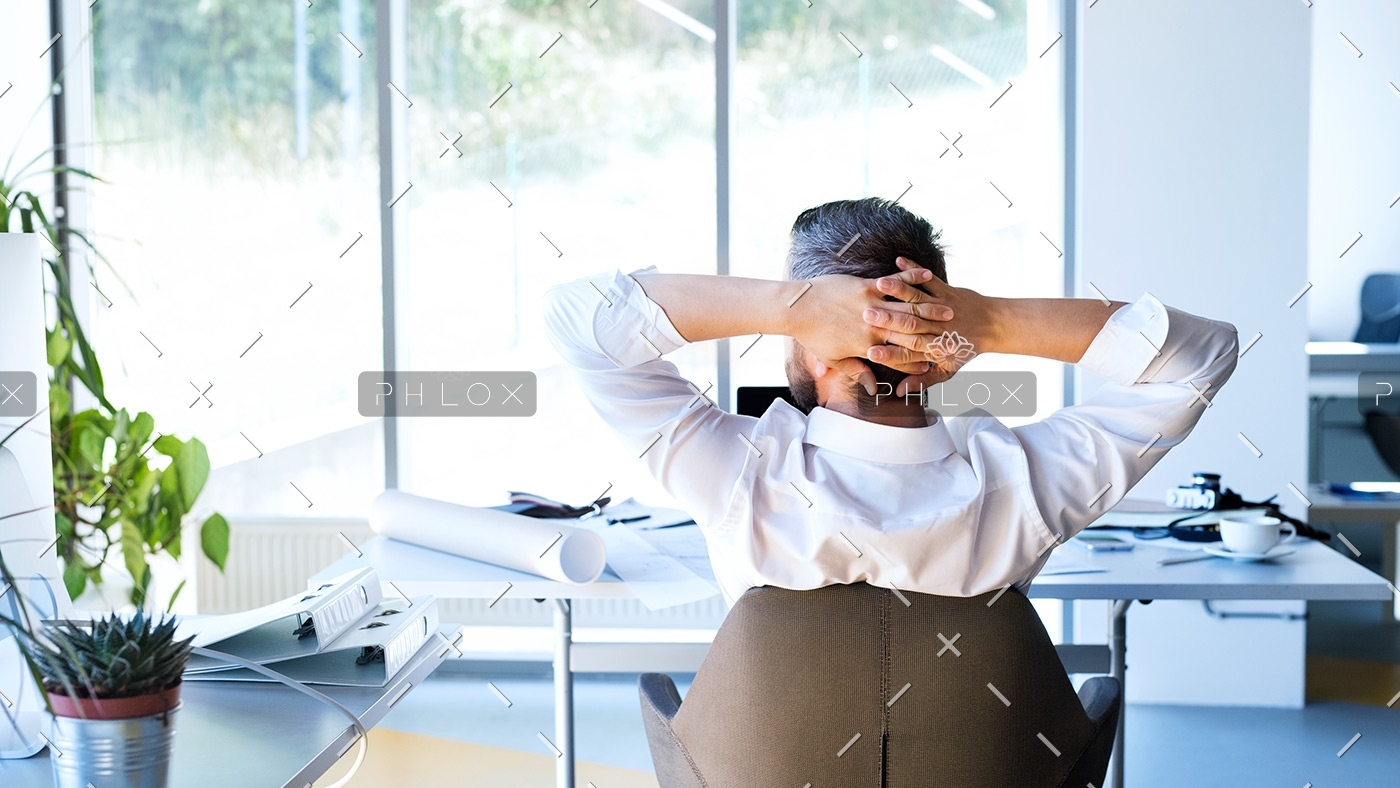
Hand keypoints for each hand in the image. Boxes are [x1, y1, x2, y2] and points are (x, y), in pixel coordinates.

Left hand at [789, 267, 955, 393]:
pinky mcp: (866, 286)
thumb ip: (856, 371)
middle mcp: (874, 327)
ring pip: (908, 307)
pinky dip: (912, 277)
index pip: (901, 357)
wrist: (797, 307)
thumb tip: (873, 387)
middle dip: (935, 335)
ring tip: (949, 310)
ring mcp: (872, 304)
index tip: (936, 363)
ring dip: (931, 308)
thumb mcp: (833, 358)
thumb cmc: (813, 334)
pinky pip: (895, 282)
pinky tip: (927, 275)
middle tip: (954, 337)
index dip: (920, 361)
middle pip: (911, 332)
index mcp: (867, 346)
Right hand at [861, 257, 999, 396]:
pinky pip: (929, 279)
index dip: (890, 354)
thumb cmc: (966, 348)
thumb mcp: (947, 370)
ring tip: (879, 285)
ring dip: (898, 291)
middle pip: (910, 325)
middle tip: (865, 316)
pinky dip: (914, 270)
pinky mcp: (947, 291)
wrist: (994, 326)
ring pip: (917, 299)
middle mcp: (937, 328)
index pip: (909, 354)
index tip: (871, 353)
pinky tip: (898, 261)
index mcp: (936, 349)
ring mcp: (942, 307)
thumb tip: (900, 393)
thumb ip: (923, 381)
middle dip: (887, 320)